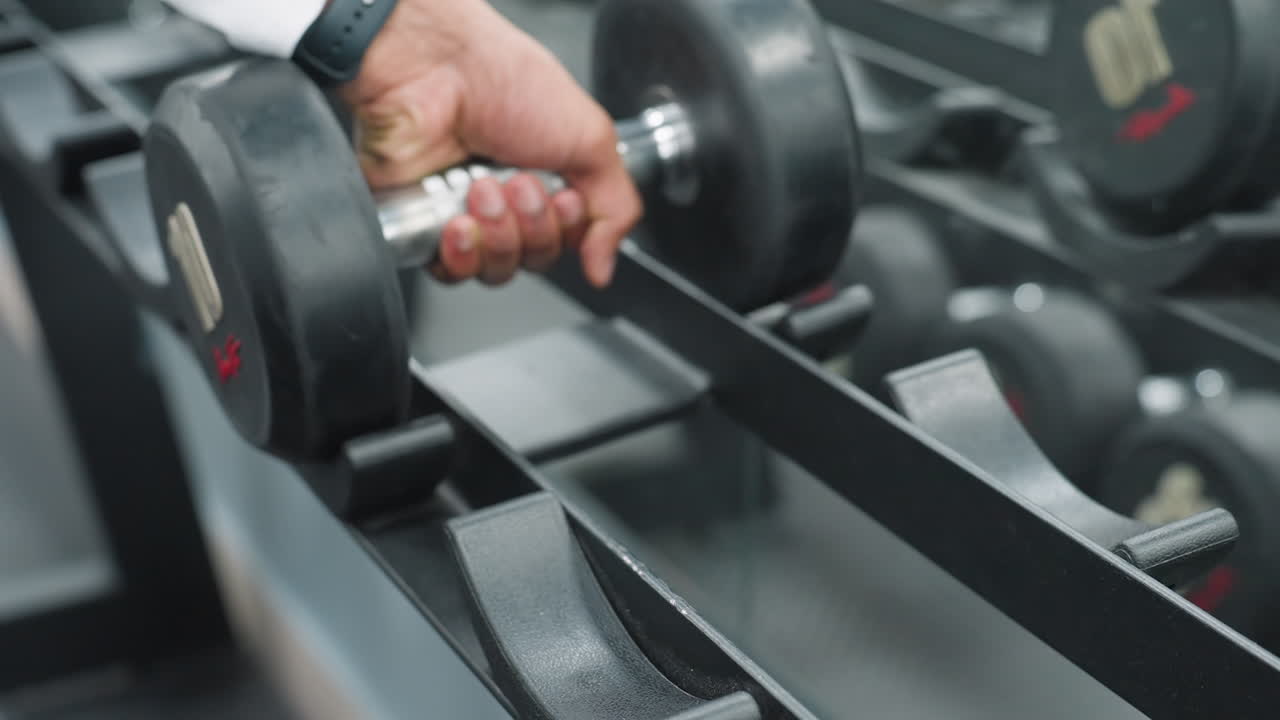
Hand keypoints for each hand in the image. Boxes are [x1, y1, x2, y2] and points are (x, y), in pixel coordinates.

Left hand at [341, 0, 642, 287]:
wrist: (439, 69)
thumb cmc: (507, 82)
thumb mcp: (592, 140)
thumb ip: (615, 210)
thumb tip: (603, 268)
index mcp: (547, 179)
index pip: (568, 242)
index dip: (569, 229)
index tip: (565, 197)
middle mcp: (506, 200)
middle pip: (534, 261)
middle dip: (534, 227)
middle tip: (520, 182)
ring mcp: (463, 213)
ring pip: (496, 271)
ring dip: (498, 235)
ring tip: (484, 188)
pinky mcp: (424, 223)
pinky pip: (450, 272)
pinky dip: (461, 255)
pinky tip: (459, 222)